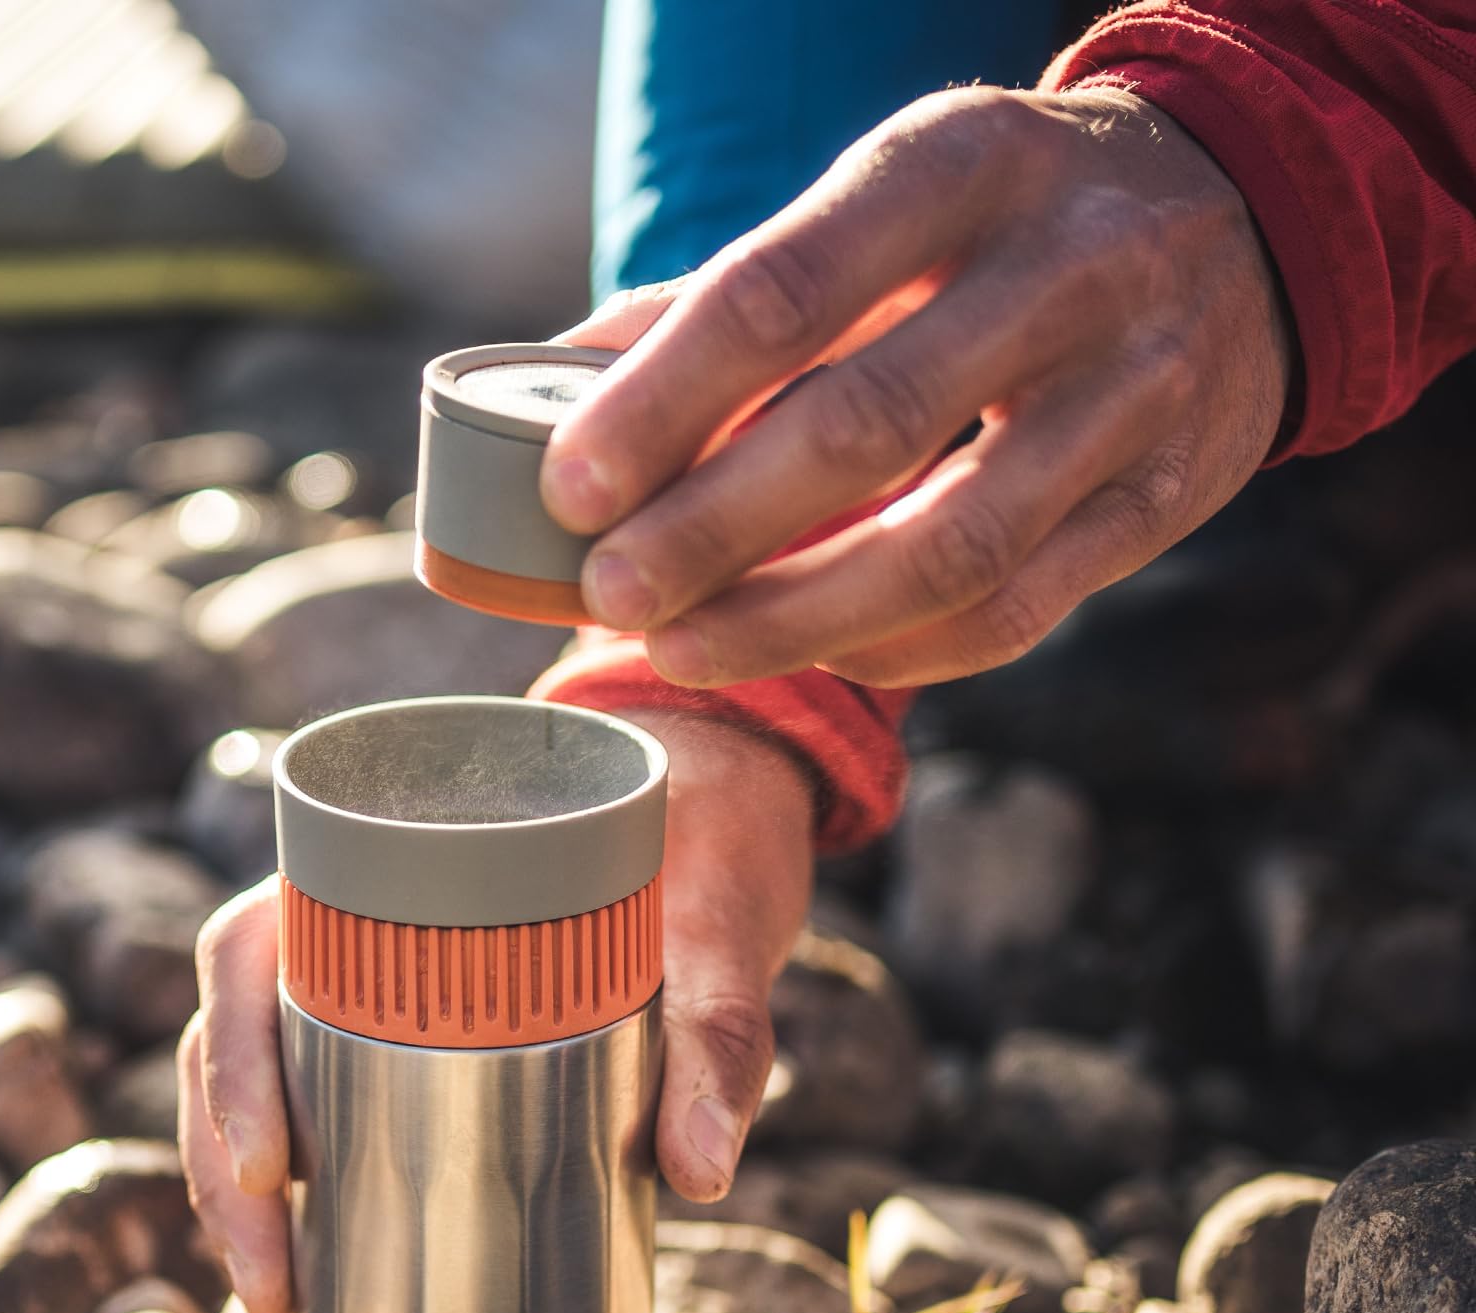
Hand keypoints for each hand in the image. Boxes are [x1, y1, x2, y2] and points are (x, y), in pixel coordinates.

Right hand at [178, 715, 812, 1312]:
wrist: (723, 804)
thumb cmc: (705, 829)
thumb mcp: (718, 918)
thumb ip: (717, 1030)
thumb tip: (699, 1173)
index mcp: (380, 858)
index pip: (251, 951)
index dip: (236, 1061)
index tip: (273, 1169)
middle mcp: (350, 922)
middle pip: (234, 1041)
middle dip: (228, 1174)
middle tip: (276, 1291)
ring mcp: (373, 979)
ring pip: (259, 1084)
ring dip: (245, 1201)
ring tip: (282, 1311)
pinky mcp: (416, 1031)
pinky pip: (322, 1102)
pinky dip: (304, 1191)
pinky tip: (314, 1277)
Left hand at [540, 85, 1292, 689]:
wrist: (1242, 218)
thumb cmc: (1001, 222)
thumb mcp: (885, 203)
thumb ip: (732, 291)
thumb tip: (562, 382)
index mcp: (961, 164)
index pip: (784, 290)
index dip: (665, 401)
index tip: (572, 487)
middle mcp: (1066, 268)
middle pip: (864, 428)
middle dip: (712, 528)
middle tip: (608, 593)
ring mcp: (1133, 393)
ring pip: (948, 549)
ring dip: (793, 619)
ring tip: (682, 650)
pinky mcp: (1165, 501)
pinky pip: (1014, 613)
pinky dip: (892, 649)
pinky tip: (807, 656)